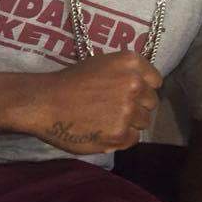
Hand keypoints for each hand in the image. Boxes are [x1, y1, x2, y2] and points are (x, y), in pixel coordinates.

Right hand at [34, 51, 162, 153]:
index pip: (156, 81)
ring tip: (108, 120)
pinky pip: (133, 139)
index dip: (144, 89)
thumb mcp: (103, 64)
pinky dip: (122, 138)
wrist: (46, 102)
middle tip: (116, 109)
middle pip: (151, 102)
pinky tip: (104, 131)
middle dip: (138, 106)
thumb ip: (126, 73)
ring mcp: (128, 110)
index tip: (132, 94)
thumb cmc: (71, 81)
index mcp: (131, 62)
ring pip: (144, 122)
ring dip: (130, 123)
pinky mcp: (120, 133)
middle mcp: (134, 84)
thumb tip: (144, 88)